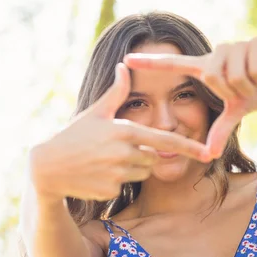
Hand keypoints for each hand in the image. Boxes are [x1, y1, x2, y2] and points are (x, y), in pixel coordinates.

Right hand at [29, 63, 209, 201]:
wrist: (48, 167)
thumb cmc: (73, 135)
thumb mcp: (95, 112)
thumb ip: (116, 91)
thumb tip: (124, 66)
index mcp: (125, 130)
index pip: (165, 139)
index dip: (189, 146)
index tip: (208, 153)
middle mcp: (124, 152)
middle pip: (153, 158)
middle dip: (143, 155)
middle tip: (117, 149)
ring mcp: (117, 173)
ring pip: (141, 173)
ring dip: (131, 168)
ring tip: (105, 160)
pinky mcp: (111, 190)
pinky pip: (125, 186)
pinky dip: (116, 181)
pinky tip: (97, 174)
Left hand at [123, 37, 256, 158]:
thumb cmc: (255, 94)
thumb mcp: (236, 113)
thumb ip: (219, 130)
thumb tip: (208, 155)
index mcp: (206, 68)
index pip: (174, 64)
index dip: (151, 63)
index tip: (126, 59)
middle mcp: (217, 53)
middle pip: (212, 77)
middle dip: (230, 93)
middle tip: (243, 93)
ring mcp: (235, 45)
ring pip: (232, 74)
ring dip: (247, 88)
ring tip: (255, 83)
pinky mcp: (255, 41)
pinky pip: (251, 67)